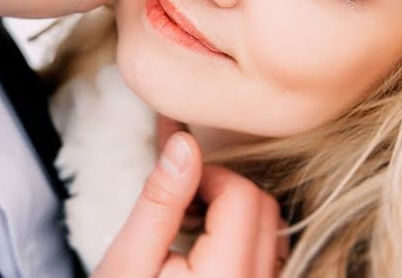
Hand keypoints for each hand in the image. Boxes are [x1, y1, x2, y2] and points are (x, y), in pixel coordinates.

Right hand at [94, 130, 286, 276]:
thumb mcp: (128, 258)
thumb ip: (160, 199)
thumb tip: (185, 143)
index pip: (242, 196)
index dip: (208, 176)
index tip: (175, 190)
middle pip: (265, 209)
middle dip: (224, 193)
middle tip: (180, 208)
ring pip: (273, 231)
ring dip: (236, 215)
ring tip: (191, 231)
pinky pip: (270, 258)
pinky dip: (244, 241)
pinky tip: (207, 252)